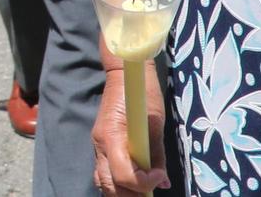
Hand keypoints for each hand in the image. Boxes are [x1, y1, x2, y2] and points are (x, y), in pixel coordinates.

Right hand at [94, 62, 169, 193]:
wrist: (123, 76)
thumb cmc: (142, 95)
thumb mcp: (155, 125)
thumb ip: (156, 154)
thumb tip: (163, 182)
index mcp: (113, 137)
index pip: (124, 174)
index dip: (144, 183)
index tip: (160, 177)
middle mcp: (100, 145)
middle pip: (109, 185)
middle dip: (131, 195)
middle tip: (151, 193)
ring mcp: (98, 147)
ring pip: (103, 182)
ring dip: (123, 192)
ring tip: (142, 192)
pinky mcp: (101, 147)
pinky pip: (104, 174)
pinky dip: (118, 184)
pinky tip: (132, 184)